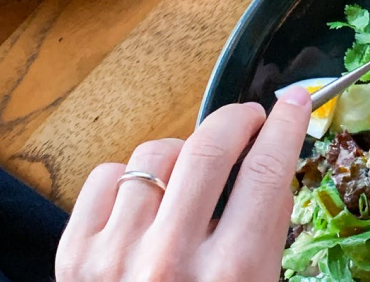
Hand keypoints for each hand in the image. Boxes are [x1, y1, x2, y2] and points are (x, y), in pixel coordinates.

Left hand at [55, 87, 311, 281]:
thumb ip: (265, 241)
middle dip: (238, 119)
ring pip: (156, 154)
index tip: (294, 104)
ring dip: (183, 153)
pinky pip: (106, 177)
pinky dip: (130, 177)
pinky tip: (148, 197)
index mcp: (232, 276)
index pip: (268, 173)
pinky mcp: (75, 257)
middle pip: (210, 148)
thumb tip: (271, 170)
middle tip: (251, 119)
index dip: (286, 126)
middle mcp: (171, 260)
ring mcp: (116, 255)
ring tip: (195, 173)